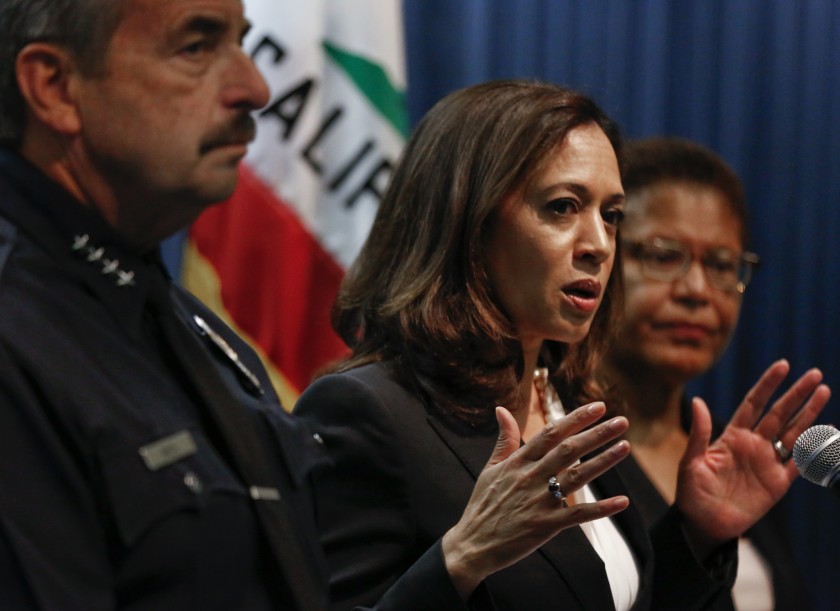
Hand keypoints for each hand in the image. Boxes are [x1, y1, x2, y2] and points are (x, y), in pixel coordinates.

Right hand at [441, 403, 630, 598]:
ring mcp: (539, 501)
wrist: (473, 544)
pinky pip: (578, 515)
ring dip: (604, 461)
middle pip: (569, 450)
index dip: (575, 419)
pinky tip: (622, 501)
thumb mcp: (491, 468)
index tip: (598, 407)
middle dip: (597, 434)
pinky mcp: (546, 525)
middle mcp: (530, 477)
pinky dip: (601, 508)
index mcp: (517, 461)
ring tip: (625, 447)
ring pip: (577, 477)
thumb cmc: (483, 505)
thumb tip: (501, 409)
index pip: (551, 433)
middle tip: (622, 422)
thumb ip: (504, 439)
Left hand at [675, 359, 830, 555]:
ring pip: (794, 432)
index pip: (754, 404)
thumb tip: (697, 401)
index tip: (782, 365)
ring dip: (809, 413)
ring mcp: (768, 462)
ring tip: (824, 392)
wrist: (704, 525)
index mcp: (732, 436)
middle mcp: (753, 445)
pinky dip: (814, 448)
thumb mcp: (692, 461)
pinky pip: (800, 462)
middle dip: (796, 394)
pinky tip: (827, 430)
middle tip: (814, 374)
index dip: (768, 385)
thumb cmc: (692, 493)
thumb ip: (700, 433)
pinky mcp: (778, 483)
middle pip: (779, 413)